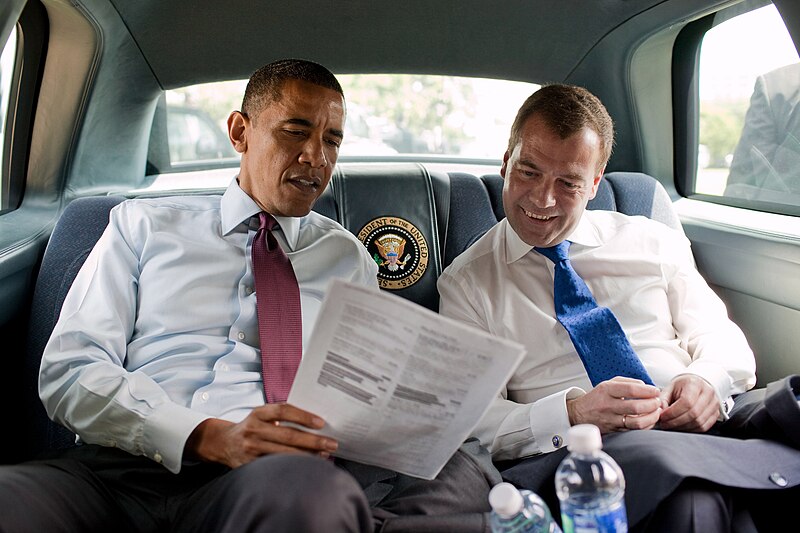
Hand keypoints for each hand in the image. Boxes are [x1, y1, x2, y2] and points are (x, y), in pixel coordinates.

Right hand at [184, 403, 337, 467]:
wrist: (222, 443)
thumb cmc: (251, 427)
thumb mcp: (261, 415)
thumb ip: (281, 416)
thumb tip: (315, 422)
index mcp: (258, 413)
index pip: (283, 411)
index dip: (303, 416)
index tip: (321, 422)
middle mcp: (253, 430)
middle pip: (287, 435)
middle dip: (313, 440)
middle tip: (332, 443)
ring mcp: (251, 449)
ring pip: (283, 454)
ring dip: (307, 456)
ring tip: (325, 455)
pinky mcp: (249, 465)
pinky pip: (275, 467)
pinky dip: (293, 467)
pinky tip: (307, 467)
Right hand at [566, 377, 661, 432]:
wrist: (579, 414)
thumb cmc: (597, 398)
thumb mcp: (608, 383)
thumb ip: (628, 382)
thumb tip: (646, 386)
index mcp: (607, 390)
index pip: (631, 390)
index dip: (647, 391)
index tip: (656, 391)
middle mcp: (608, 406)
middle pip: (636, 407)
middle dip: (652, 404)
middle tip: (658, 402)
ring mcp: (610, 420)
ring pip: (636, 422)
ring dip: (652, 417)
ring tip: (656, 412)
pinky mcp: (613, 431)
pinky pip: (634, 431)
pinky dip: (646, 426)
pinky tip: (649, 420)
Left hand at [658, 375, 718, 432]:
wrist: (697, 384)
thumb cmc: (682, 386)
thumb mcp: (670, 388)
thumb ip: (663, 399)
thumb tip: (659, 411)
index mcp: (695, 383)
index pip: (686, 402)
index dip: (673, 412)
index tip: (662, 416)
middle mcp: (708, 393)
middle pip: (693, 414)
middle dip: (676, 422)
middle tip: (665, 424)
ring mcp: (714, 404)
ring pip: (699, 422)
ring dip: (682, 427)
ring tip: (671, 426)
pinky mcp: (716, 414)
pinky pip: (704, 427)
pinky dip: (691, 429)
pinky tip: (681, 427)